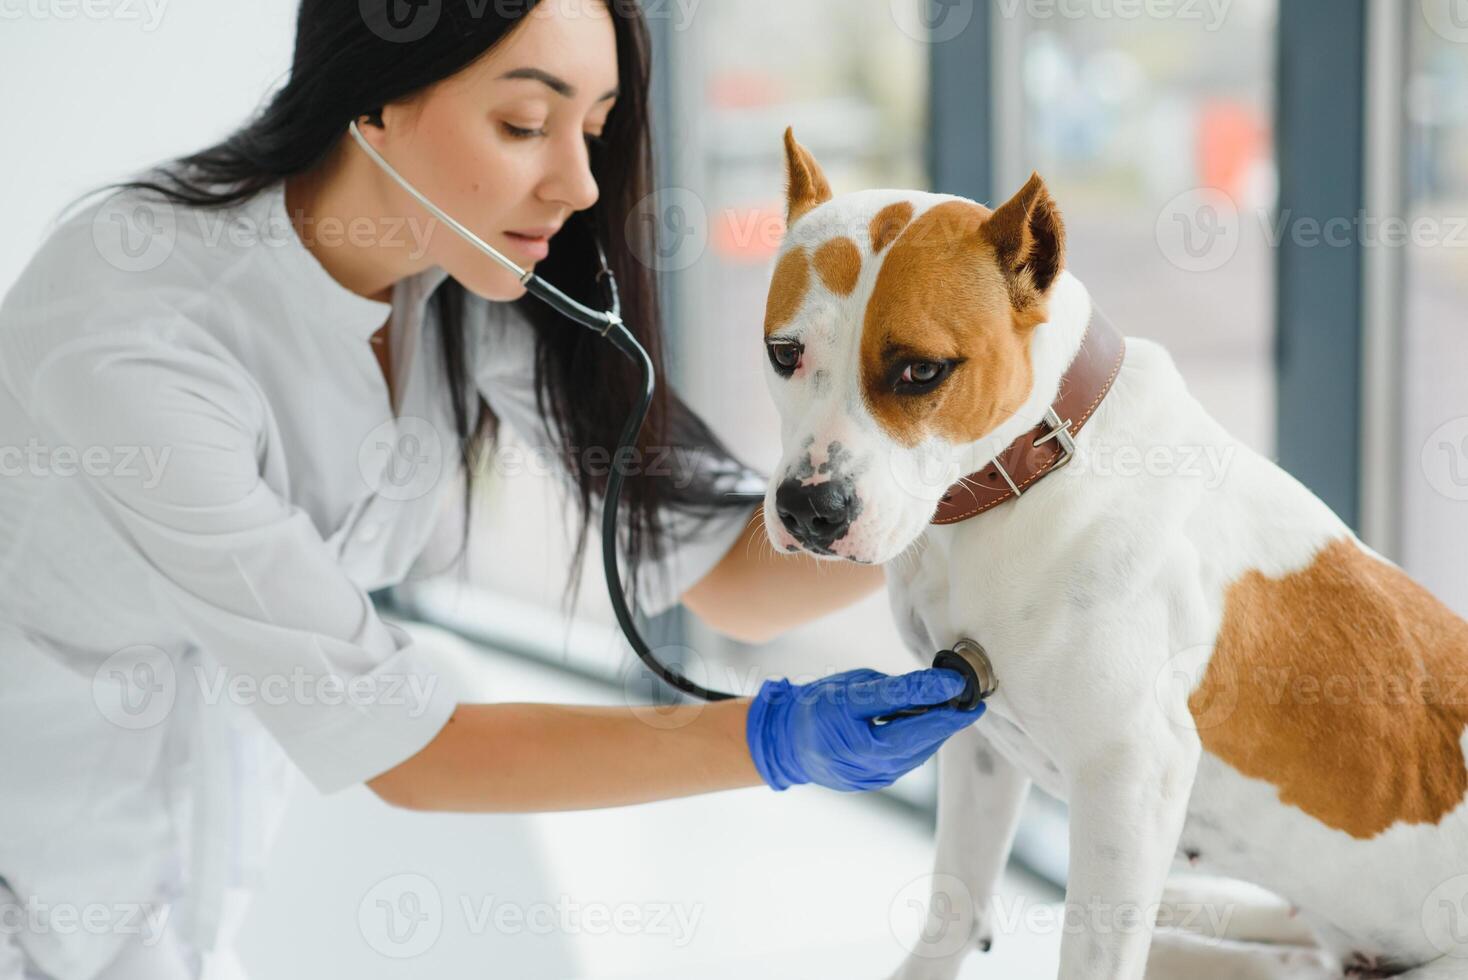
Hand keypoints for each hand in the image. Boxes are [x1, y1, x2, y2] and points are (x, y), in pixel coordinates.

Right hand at [745, 667, 985, 791]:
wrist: (787, 745)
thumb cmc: (816, 707)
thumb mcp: (850, 688)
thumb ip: (892, 689)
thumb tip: (935, 684)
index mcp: (854, 732)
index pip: (905, 710)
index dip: (937, 695)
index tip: (961, 681)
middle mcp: (865, 761)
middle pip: (918, 737)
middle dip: (948, 717)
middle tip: (972, 697)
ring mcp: (871, 776)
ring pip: (917, 752)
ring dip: (938, 730)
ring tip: (955, 707)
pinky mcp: (875, 782)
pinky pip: (907, 760)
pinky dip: (921, 741)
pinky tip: (929, 724)